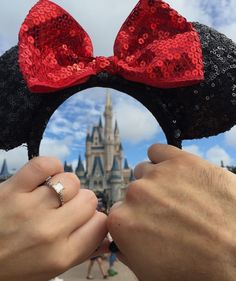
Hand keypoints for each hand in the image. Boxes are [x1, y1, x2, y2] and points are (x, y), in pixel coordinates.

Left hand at [0, 157, 107, 280]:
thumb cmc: (12, 268)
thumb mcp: (48, 271)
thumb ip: (80, 252)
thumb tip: (105, 237)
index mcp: (61, 255)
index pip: (100, 224)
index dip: (94, 219)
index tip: (83, 220)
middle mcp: (50, 232)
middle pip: (89, 200)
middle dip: (80, 203)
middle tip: (64, 208)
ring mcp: (30, 208)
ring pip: (71, 181)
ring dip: (64, 186)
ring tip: (50, 194)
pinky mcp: (13, 189)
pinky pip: (46, 164)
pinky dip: (50, 166)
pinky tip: (45, 176)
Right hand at [108, 144, 235, 280]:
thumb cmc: (199, 270)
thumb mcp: (150, 275)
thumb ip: (127, 252)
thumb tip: (123, 241)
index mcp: (122, 222)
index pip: (119, 213)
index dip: (135, 220)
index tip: (148, 224)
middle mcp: (135, 194)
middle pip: (134, 192)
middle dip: (148, 202)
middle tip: (170, 214)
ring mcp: (158, 174)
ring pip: (146, 171)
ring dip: (157, 181)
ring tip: (179, 195)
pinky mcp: (180, 160)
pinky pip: (157, 151)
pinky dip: (162, 159)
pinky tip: (174, 170)